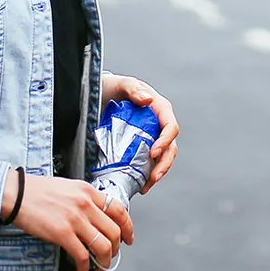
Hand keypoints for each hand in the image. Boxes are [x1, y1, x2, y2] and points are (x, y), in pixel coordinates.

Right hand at [1, 171, 132, 270]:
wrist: (16, 193)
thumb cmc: (36, 191)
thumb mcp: (68, 187)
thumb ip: (84, 199)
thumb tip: (95, 216)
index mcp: (88, 192)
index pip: (119, 210)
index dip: (128, 227)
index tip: (128, 238)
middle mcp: (85, 204)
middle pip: (114, 231)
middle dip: (116, 249)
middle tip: (111, 257)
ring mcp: (75, 219)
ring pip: (103, 246)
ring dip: (104, 261)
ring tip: (99, 268)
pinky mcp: (62, 233)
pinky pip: (82, 255)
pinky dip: (84, 267)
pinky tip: (80, 270)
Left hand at [102, 73, 179, 192]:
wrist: (98, 96)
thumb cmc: (113, 87)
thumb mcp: (122, 84)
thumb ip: (134, 89)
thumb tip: (148, 100)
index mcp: (160, 109)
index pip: (170, 127)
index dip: (166, 141)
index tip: (154, 152)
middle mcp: (159, 124)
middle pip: (170, 147)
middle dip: (164, 164)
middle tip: (154, 177)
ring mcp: (151, 137)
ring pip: (162, 158)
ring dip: (157, 173)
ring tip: (146, 186)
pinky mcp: (142, 146)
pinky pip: (149, 162)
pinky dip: (146, 175)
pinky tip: (140, 185)